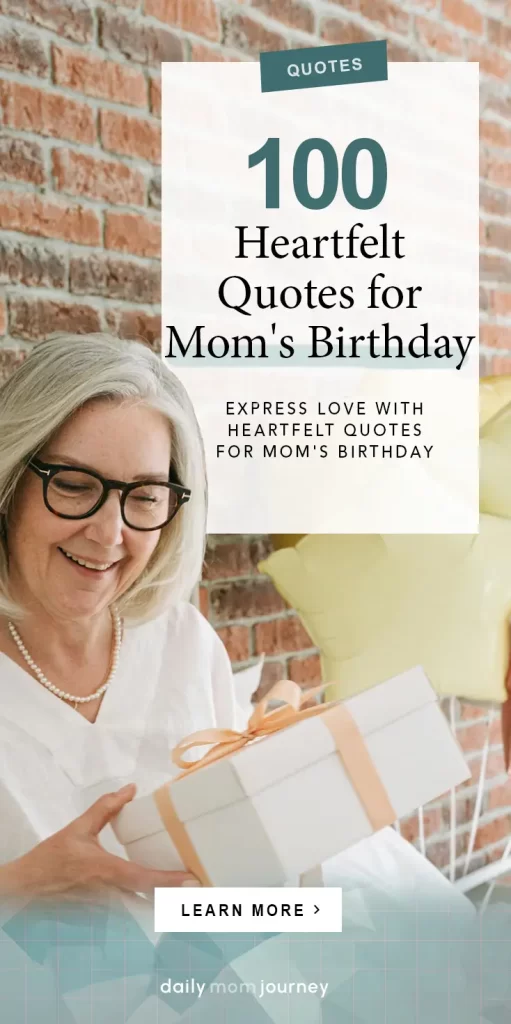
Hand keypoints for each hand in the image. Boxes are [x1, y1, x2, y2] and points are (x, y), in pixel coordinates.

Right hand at [0, 784, 197, 901]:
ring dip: (158, 907)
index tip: (192, 880)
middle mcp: (107, 896)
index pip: (144, 880)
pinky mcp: (97, 918)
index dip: (170, 882)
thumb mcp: (79, 828)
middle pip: (149, 905)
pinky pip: (124, 917)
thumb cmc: (50, 859)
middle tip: (196, 890)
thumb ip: (106, 808)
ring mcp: (103, 911)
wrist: (26, 887)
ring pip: (138, 914)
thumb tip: (129, 790)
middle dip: (172, 900)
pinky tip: (152, 902)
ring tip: (181, 898)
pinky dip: (139, 910)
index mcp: (106, 872)